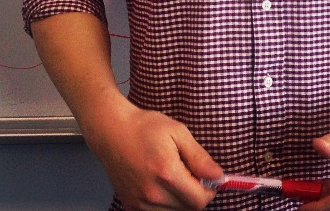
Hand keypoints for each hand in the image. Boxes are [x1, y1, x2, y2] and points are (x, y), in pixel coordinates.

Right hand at [83, 98, 222, 210]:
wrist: (111, 131)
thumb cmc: (145, 127)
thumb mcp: (177, 131)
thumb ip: (199, 156)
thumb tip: (218, 175)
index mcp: (167, 173)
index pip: (199, 201)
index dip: (209, 191)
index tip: (208, 178)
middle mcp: (153, 193)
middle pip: (188, 209)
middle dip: (195, 194)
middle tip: (189, 173)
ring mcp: (140, 203)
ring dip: (181, 201)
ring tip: (174, 177)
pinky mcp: (131, 206)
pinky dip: (166, 204)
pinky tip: (162, 185)